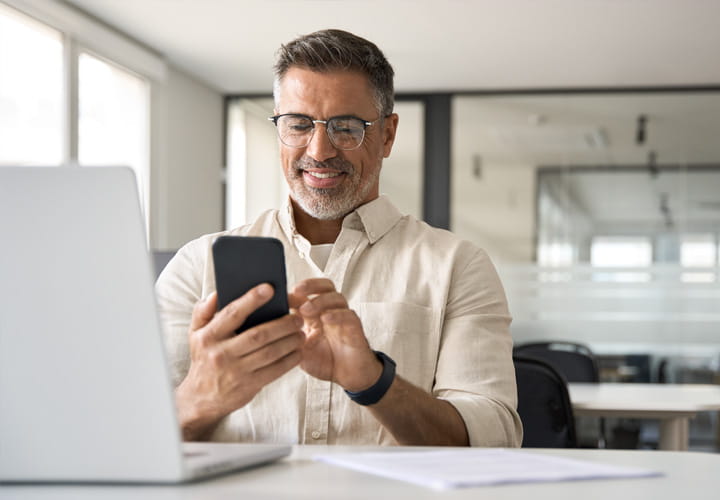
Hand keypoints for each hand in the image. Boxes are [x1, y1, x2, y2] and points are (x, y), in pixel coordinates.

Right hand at [176, 284, 303, 439]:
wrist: (201, 398)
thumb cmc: (204, 359)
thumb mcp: (195, 334)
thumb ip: (203, 312)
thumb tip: (216, 294)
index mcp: (209, 337)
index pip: (232, 314)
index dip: (252, 300)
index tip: (270, 289)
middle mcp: (221, 354)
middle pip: (258, 335)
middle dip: (282, 324)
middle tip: (297, 318)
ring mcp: (236, 371)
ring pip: (270, 353)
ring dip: (290, 341)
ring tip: (301, 333)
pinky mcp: (248, 386)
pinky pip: (275, 370)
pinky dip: (290, 360)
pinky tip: (298, 351)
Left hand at [291, 279, 381, 391]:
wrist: (348, 377)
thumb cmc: (325, 361)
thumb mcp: (299, 350)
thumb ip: (289, 337)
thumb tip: (270, 326)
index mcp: (315, 314)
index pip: (307, 294)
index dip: (295, 292)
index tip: (280, 297)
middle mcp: (330, 312)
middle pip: (325, 286)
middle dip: (311, 285)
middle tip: (297, 290)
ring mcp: (343, 319)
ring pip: (337, 298)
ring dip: (320, 301)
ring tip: (306, 310)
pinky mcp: (355, 328)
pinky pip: (348, 315)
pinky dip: (337, 315)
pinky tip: (326, 319)